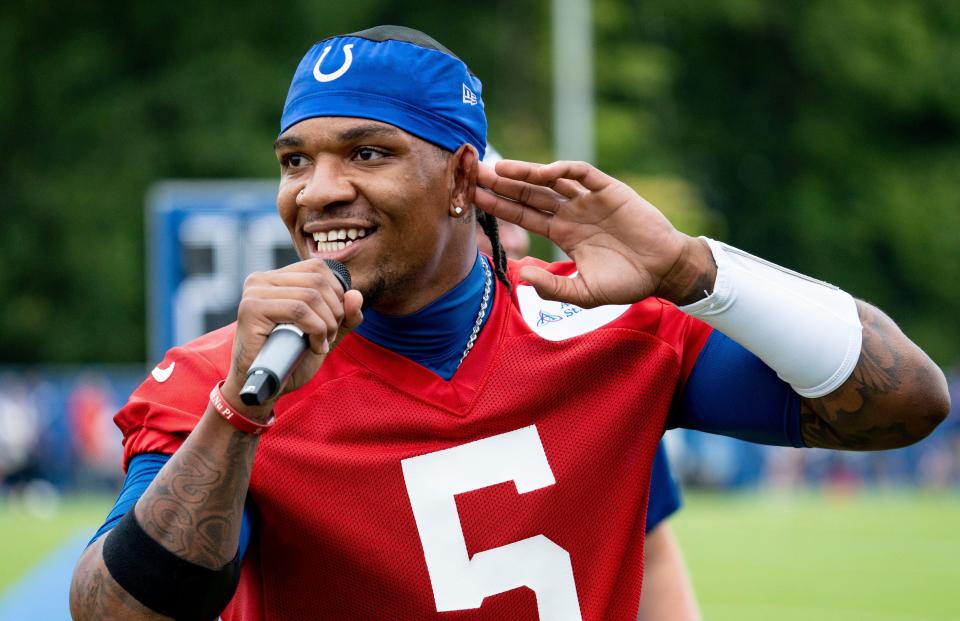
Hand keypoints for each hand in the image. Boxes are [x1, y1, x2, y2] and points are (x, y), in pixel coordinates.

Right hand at [222, 259, 363, 416]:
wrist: (266, 386)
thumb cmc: (291, 358)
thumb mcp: (326, 333)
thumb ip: (344, 316)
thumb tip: (357, 295)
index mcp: (276, 279)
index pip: (317, 268)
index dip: (336, 294)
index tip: (333, 322)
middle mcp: (261, 279)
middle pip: (317, 281)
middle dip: (334, 312)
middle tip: (329, 336)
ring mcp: (254, 292)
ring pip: (310, 296)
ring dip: (326, 324)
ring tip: (321, 344)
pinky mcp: (251, 308)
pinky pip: (298, 310)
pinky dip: (315, 329)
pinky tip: (314, 346)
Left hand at [475, 160, 713, 306]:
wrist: (663, 271)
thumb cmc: (626, 283)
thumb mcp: (584, 293)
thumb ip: (553, 287)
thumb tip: (522, 275)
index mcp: (563, 233)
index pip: (523, 215)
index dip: (499, 205)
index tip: (474, 198)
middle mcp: (571, 212)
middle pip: (529, 193)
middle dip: (503, 183)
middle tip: (474, 174)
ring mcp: (589, 200)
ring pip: (550, 180)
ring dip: (526, 173)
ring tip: (500, 169)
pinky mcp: (609, 190)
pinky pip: (582, 174)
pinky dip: (563, 169)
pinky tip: (543, 171)